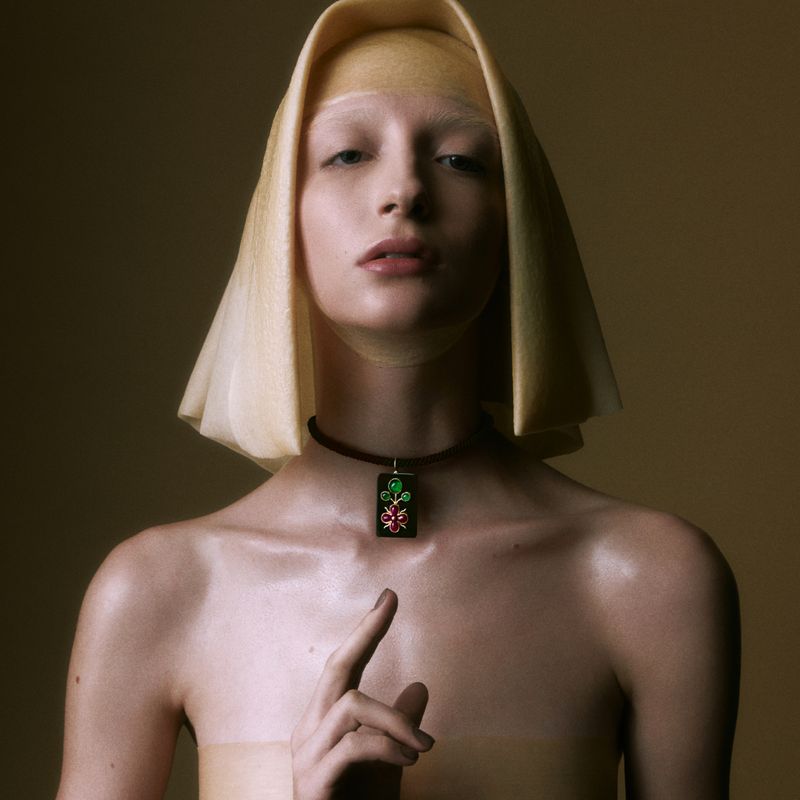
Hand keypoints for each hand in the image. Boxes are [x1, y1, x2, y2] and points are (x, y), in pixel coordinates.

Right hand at [290, 589, 433, 799]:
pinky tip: (410, 761)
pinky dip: (387, 747)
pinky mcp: (315, 782)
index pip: (343, 666)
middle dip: (365, 631)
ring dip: (395, 719)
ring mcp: (307, 755)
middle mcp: (308, 730)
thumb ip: (398, 727)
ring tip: (423, 746)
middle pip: (336, 668)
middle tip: (391, 603)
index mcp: (322, 722)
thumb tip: (420, 686)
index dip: (366, 630)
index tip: (388, 597)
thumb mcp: (387, 763)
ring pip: (351, 704)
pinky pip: (353, 747)